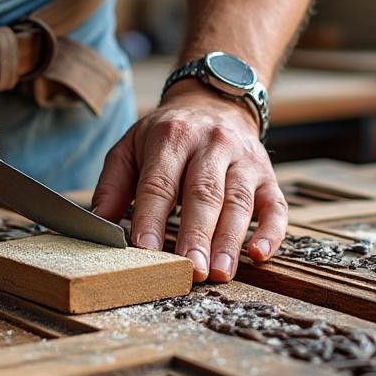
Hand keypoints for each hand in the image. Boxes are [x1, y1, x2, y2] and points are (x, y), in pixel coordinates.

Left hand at [91, 80, 286, 282]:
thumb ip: (113, 185)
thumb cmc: (167, 135)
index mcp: (172, 137)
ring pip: (239, 202)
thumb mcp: (130, 148)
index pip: (160, 183)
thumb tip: (100, 227)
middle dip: (196, 235)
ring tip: (220, 273)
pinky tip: (258, 254)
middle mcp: (212, 144)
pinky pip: (275, 205)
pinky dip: (271, 232)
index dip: (152, 218)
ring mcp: (244, 160)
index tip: (146, 250)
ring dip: (229, 240)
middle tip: (190, 270)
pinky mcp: (267, 175)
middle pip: (204, 194)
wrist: (213, 102)